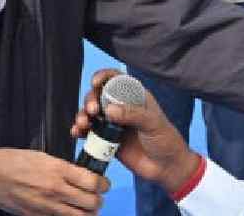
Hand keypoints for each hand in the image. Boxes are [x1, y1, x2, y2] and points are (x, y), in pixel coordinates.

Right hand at [0, 148, 108, 215]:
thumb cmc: (13, 161)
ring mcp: (46, 206)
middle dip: (98, 201)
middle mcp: (55, 189)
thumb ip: (63, 168)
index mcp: (58, 169)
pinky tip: (68, 213)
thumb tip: (80, 177)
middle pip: (92, 203)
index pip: (93, 182)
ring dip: (87, 213)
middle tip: (97, 197)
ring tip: (86, 208)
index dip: (104, 185)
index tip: (104, 184)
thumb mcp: (43, 156)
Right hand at [71, 69, 200, 195]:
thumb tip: (109, 109)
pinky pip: (90, 132)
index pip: (116, 79)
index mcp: (134, 97)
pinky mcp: (106, 140)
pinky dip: (81, 131)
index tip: (95, 83)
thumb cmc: (165, 140)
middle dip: (90, 99)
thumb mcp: (153, 123)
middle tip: (92, 110)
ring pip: (91, 113)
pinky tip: (77, 133)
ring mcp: (113, 123)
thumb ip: (133, 114)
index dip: (104, 77)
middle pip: (99, 96)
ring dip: (83, 115)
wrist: (166, 168)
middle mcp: (121, 107)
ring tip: (83, 124)